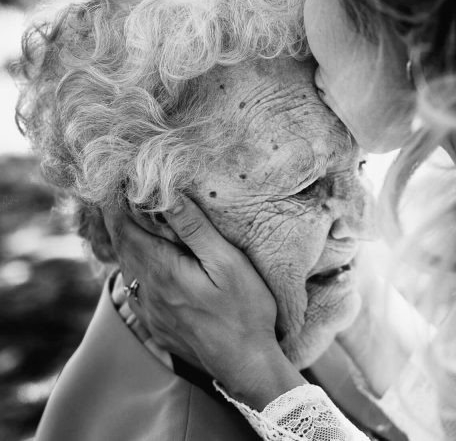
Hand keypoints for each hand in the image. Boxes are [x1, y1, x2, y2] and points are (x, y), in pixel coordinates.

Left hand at [104, 196, 304, 407]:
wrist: (246, 364)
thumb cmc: (245, 311)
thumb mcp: (228, 263)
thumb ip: (196, 230)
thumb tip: (168, 197)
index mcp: (162, 272)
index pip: (125, 230)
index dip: (116, 205)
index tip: (116, 183)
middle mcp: (148, 292)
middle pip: (122, 248)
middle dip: (119, 220)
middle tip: (121, 196)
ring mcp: (150, 312)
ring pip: (128, 270)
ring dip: (128, 244)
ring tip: (134, 223)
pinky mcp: (158, 326)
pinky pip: (137, 291)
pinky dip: (136, 269)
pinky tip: (148, 264)